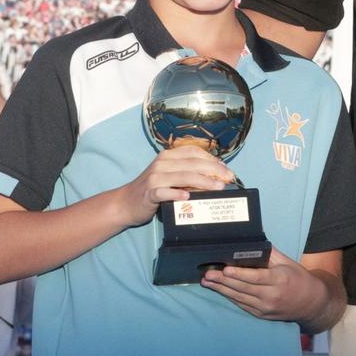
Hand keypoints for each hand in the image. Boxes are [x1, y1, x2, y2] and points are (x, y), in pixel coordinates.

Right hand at [120, 145, 234, 225]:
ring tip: (218, 187)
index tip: (226, 169)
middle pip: (192, 164)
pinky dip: (177, 194)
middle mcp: (161, 163)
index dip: (212, 159)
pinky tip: (188, 197)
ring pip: (183, 177)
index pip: (194, 152)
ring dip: (203, 182)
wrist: (126, 202)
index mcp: (167, 156)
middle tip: (229, 178)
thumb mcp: (169, 176)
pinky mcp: (149, 193)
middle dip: (214, 170)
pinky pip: (165, 192)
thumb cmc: (152, 189)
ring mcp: (154, 178)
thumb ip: (187, 173)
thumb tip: (214, 176)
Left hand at [203, 248, 328, 323]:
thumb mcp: (288, 262)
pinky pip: (243, 305)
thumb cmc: (299, 279)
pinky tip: (220, 290)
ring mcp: (266, 308)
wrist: (311, 304)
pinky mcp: (262, 315)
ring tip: (208, 282)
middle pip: (243, 288)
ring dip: (222, 290)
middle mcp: (272, 296)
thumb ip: (270, 253)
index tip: (225, 270)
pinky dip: (230, 297)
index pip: (256, 277)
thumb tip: (252, 243)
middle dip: (223, 281)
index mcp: (279, 280)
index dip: (239, 275)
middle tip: (208, 274)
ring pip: (240, 298)